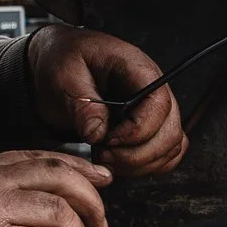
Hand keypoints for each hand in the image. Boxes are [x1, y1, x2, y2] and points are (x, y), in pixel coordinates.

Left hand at [27, 25, 188, 176]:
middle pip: (170, 131)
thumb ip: (82, 103)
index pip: (159, 103)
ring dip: (140, 163)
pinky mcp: (149, 125)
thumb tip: (98, 133)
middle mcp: (153, 88)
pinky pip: (166, 153)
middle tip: (103, 155)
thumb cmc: (62, 61)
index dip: (138, 130)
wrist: (56, 62)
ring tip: (106, 158)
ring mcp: (154, 108)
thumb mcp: (63, 75)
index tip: (107, 140)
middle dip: (137, 154)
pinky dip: (146, 165)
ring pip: (171, 146)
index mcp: (136, 68)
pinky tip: (118, 162)